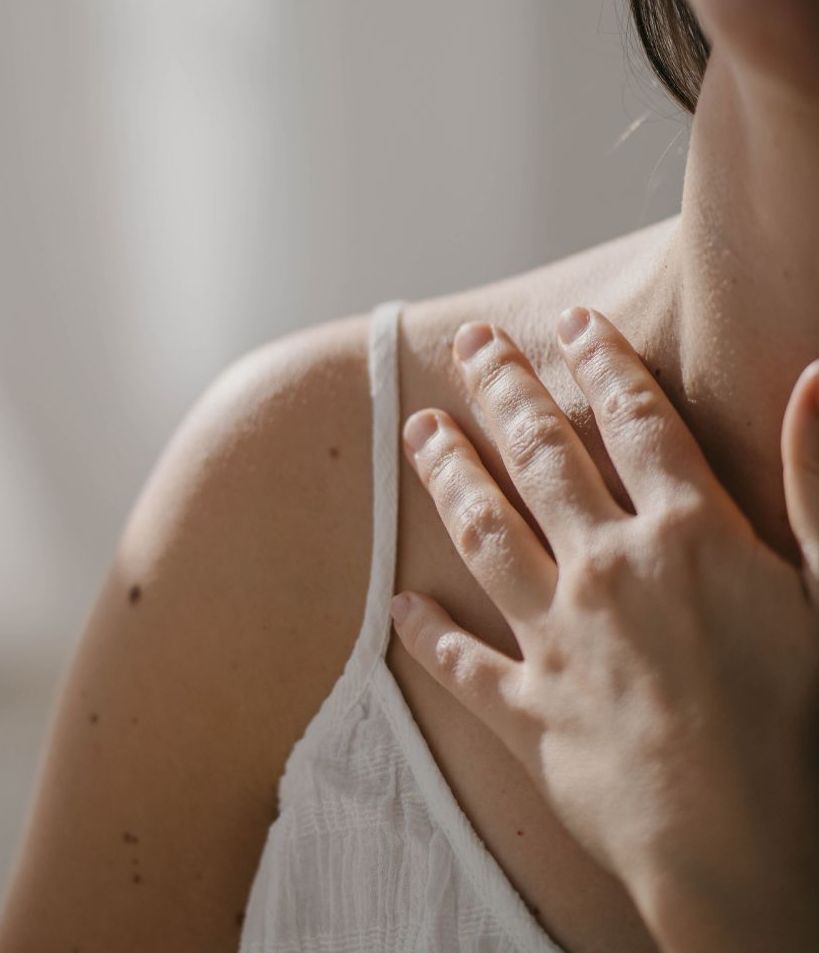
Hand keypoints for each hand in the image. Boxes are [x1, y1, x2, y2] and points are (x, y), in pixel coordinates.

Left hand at [391, 306, 818, 909]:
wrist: (750, 851)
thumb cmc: (807, 724)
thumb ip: (815, 481)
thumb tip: (817, 378)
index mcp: (687, 535)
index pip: (635, 420)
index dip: (602, 362)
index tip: (570, 322)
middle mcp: (608, 568)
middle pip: (544, 454)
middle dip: (505, 388)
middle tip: (473, 342)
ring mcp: (559, 638)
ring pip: (484, 531)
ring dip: (449, 473)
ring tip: (420, 428)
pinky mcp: (528, 710)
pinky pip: (460, 661)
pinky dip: (425, 631)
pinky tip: (397, 602)